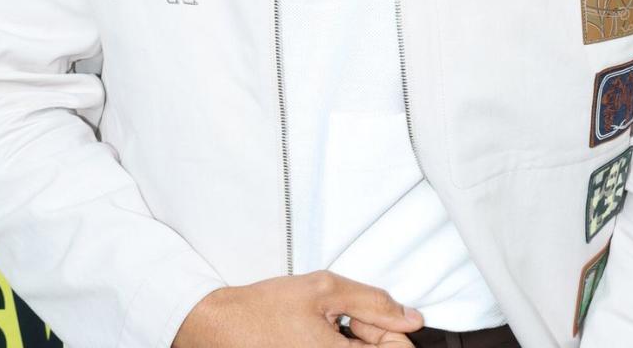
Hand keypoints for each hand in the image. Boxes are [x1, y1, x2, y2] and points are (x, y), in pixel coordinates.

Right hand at [171, 270, 424, 347]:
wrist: (223, 329)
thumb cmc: (265, 311)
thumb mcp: (324, 290)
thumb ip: (374, 302)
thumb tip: (410, 317)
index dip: (388, 328)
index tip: (366, 315)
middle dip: (368, 336)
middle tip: (341, 318)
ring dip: (352, 344)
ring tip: (324, 328)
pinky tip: (315, 340)